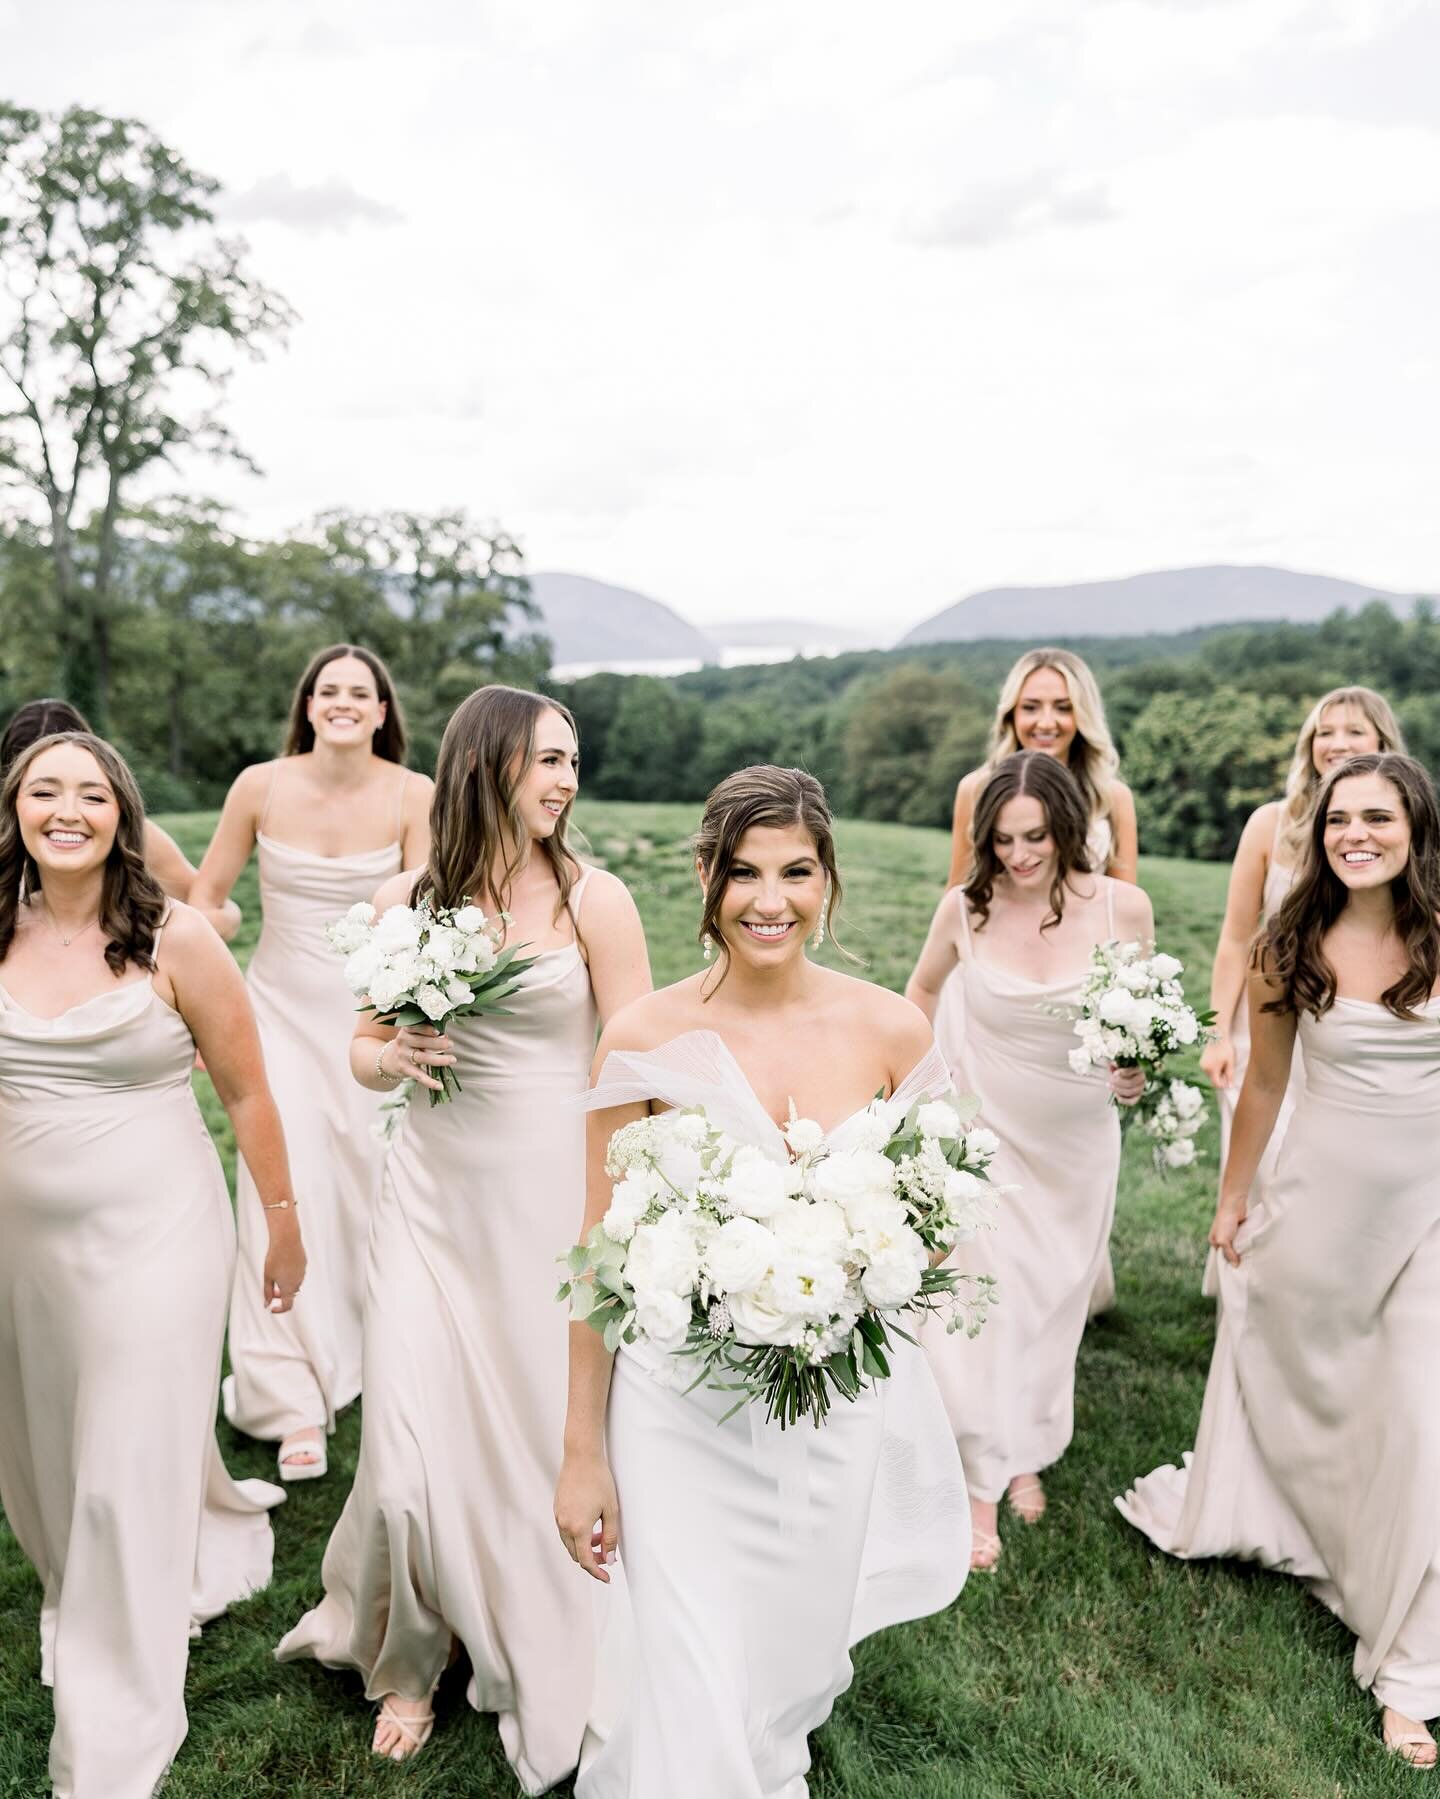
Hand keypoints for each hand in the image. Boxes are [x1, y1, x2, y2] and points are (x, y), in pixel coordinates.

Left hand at [263, 1211, 305, 1313]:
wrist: (286, 1240)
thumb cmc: (275, 1258)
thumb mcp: (267, 1277)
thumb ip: (267, 1292)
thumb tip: (267, 1304)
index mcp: (288, 1288)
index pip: (287, 1306)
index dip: (279, 1310)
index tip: (272, 1308)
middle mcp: (298, 1282)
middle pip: (290, 1294)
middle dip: (281, 1294)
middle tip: (271, 1288)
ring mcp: (302, 1273)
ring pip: (294, 1283)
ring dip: (286, 1283)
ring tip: (276, 1272)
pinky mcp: (304, 1264)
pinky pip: (297, 1273)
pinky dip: (290, 1274)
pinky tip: (284, 1263)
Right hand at [383, 1024, 454, 1093]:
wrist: (386, 1060)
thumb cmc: (407, 1045)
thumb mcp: (413, 1036)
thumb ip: (427, 1035)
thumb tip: (445, 1037)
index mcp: (406, 1031)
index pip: (416, 1027)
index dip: (427, 1029)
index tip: (438, 1031)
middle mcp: (403, 1042)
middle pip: (421, 1042)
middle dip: (437, 1043)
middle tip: (451, 1044)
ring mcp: (403, 1056)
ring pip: (422, 1058)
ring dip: (438, 1059)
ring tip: (452, 1059)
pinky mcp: (404, 1069)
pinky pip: (418, 1076)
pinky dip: (429, 1082)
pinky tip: (440, 1086)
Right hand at [554, 1451, 619, 1583]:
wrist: (581, 1456)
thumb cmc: (599, 1480)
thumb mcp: (611, 1510)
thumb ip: (611, 1537)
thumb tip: (610, 1559)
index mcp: (578, 1528)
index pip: (586, 1561)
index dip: (597, 1572)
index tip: (607, 1577)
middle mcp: (564, 1525)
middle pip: (576, 1554)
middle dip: (592, 1558)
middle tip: (607, 1553)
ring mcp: (558, 1516)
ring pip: (570, 1543)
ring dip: (584, 1545)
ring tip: (601, 1534)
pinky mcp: (557, 1508)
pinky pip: (565, 1530)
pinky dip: (577, 1534)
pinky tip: (591, 1523)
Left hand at [1107, 1063, 1145, 1105]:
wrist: (1126, 1079)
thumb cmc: (1122, 1071)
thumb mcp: (1119, 1066)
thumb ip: (1115, 1065)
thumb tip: (1113, 1064)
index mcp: (1139, 1069)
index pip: (1132, 1071)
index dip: (1122, 1073)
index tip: (1114, 1074)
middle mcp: (1142, 1079)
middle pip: (1130, 1083)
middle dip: (1118, 1082)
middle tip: (1110, 1080)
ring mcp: (1141, 1089)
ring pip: (1130, 1092)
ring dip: (1118, 1090)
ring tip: (1110, 1086)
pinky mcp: (1137, 1097)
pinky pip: (1132, 1101)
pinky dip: (1123, 1099)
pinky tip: (1116, 1095)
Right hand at [1200, 1034, 1234, 1090]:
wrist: (1217, 1037)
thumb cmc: (1226, 1049)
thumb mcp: (1230, 1062)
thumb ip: (1230, 1075)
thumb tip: (1229, 1086)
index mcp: (1211, 1069)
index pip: (1217, 1084)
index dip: (1224, 1084)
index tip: (1229, 1079)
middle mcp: (1204, 1069)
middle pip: (1213, 1080)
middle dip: (1221, 1078)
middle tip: (1227, 1068)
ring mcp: (1202, 1065)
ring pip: (1211, 1075)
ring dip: (1218, 1073)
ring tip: (1223, 1063)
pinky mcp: (1201, 1062)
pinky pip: (1209, 1070)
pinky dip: (1214, 1069)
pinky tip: (1218, 1062)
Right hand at [1209, 1195, 1246, 1267]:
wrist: (1234, 1205)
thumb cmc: (1225, 1221)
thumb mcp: (1224, 1240)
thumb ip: (1229, 1254)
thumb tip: (1235, 1266)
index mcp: (1214, 1240)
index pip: (1221, 1256)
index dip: (1228, 1262)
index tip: (1237, 1269)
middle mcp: (1221, 1237)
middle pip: (1230, 1251)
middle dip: (1236, 1256)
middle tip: (1245, 1265)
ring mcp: (1231, 1234)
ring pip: (1237, 1246)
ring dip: (1242, 1250)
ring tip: (1250, 1258)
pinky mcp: (1239, 1230)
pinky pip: (1243, 1240)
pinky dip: (1246, 1243)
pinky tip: (1252, 1248)